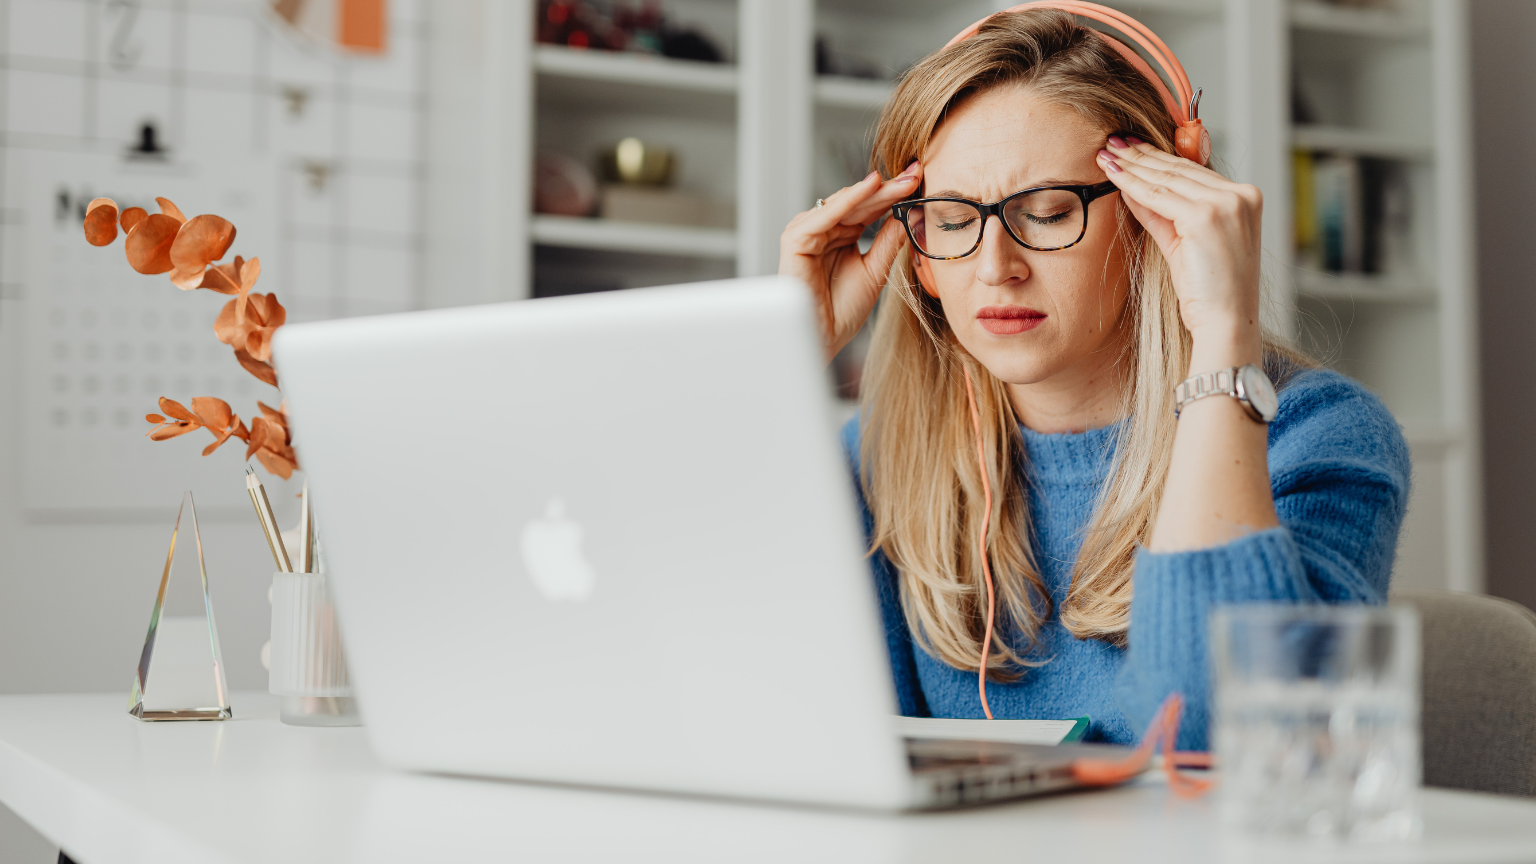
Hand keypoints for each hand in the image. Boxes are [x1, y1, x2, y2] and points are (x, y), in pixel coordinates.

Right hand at [779, 163, 922, 358]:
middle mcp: (821, 229)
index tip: (920, 180)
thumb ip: (888, 241)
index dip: (894, 194)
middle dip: (888, 188)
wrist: (823, 339)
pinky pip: (825, 215)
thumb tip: (909, 212)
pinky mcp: (795, 240)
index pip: (868, 208)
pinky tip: (870, 187)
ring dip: (874, 192)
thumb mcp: (875, 270)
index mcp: (839, 235)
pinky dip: (848, 200)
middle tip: (916, 172)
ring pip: (844, 203)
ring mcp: (806, 232)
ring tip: (902, 181)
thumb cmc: (842, 311)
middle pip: (858, 202)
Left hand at [1097, 137, 1262, 351]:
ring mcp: (1226, 204)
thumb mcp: (1186, 244)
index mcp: (1245, 198)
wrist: (1225, 323)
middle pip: (1180, 168)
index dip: (1159, 157)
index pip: (1193, 170)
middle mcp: (1241, 195)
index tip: (1132, 147)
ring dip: (1132, 164)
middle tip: (1113, 142)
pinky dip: (1132, 183)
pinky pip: (1159, 195)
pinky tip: (1113, 174)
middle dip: (1142, 155)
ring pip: (1167, 178)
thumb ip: (1164, 214)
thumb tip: (1134, 190)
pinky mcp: (1206, 216)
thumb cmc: (1209, 293)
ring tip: (1107, 154)